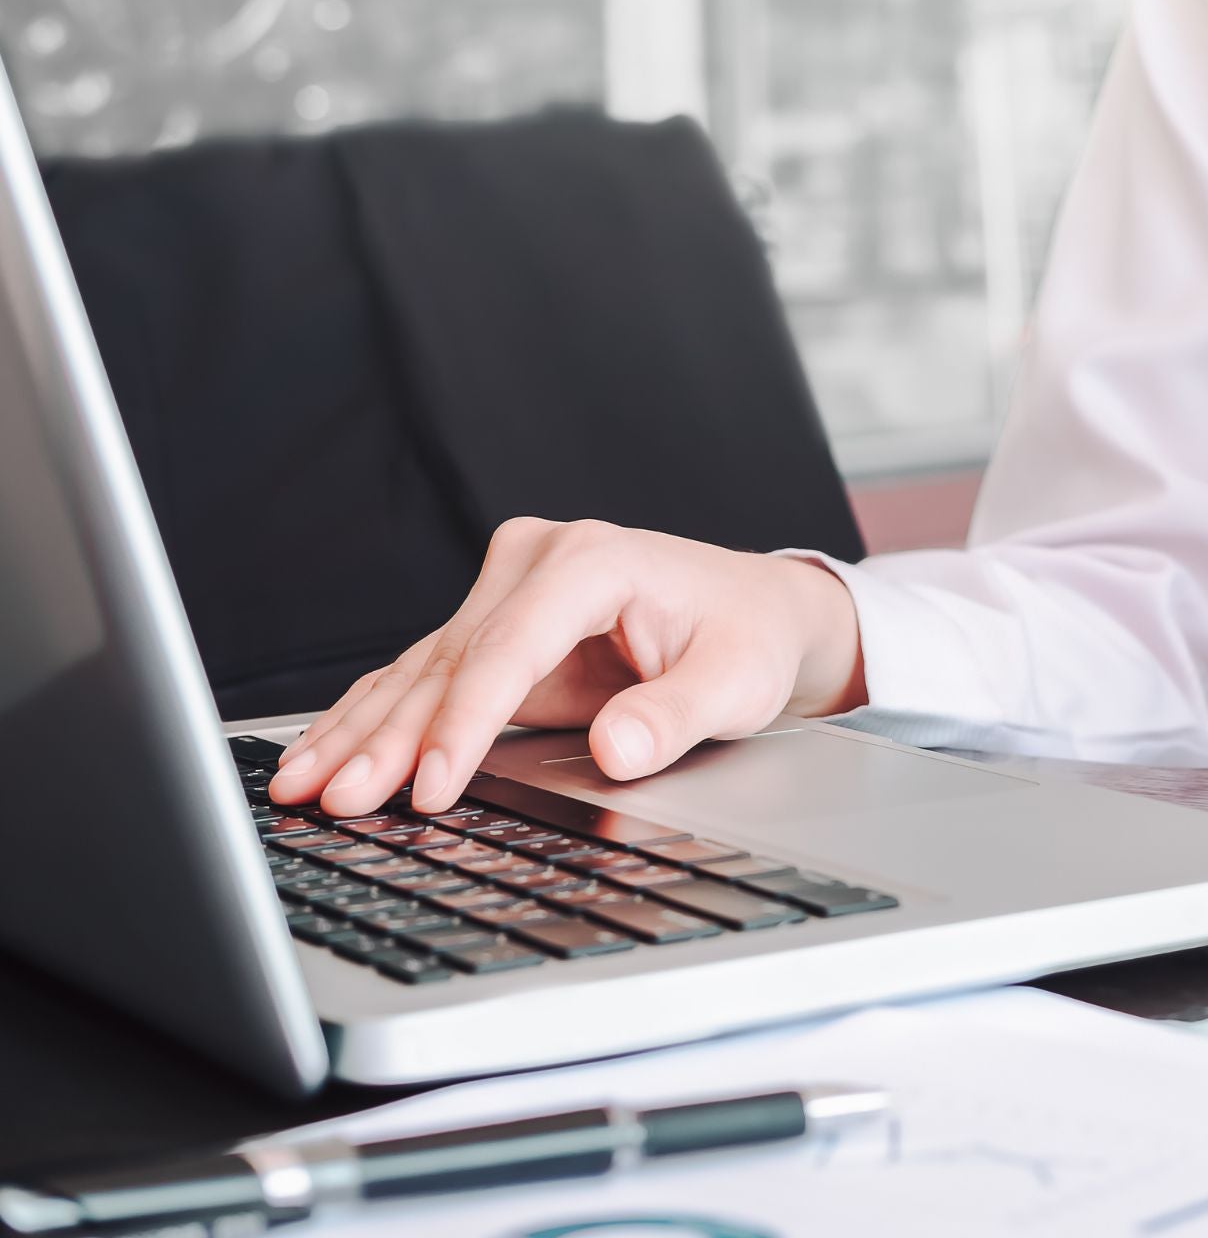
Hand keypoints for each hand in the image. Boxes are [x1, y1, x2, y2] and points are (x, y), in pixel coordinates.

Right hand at [267, 519, 865, 816]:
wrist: (757, 611)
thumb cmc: (748, 639)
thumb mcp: (737, 682)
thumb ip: (675, 715)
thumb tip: (616, 750)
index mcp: (594, 561)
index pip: (509, 649)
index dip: (465, 724)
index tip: (431, 787)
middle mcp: (539, 561)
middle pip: (450, 661)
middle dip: (388, 737)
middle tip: (334, 799)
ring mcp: (509, 588)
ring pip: (421, 670)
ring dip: (359, 733)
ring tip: (298, 785)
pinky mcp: (495, 625)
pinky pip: (426, 678)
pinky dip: (374, 721)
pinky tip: (323, 755)